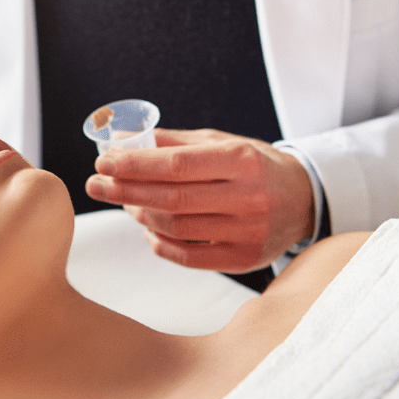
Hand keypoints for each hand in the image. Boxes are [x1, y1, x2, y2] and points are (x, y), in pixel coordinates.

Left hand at [85, 128, 314, 273]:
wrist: (303, 200)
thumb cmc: (254, 167)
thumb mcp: (222, 143)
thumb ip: (173, 142)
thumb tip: (122, 139)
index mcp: (242, 160)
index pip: (177, 165)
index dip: (135, 166)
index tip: (104, 163)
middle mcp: (248, 197)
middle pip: (172, 199)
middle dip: (125, 191)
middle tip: (96, 185)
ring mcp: (248, 233)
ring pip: (176, 228)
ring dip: (140, 215)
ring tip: (125, 202)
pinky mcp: (244, 260)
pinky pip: (188, 256)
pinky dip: (160, 243)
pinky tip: (147, 228)